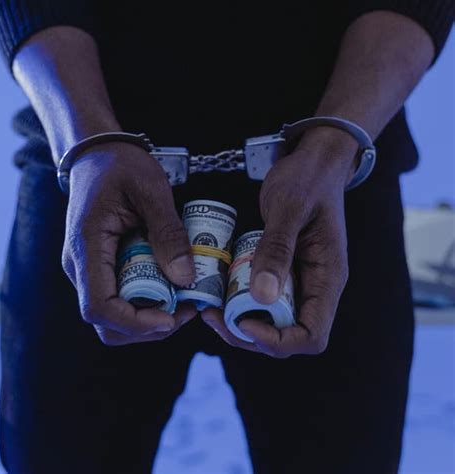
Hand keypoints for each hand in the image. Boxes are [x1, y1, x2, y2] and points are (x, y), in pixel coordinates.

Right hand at [62, 142, 196, 344]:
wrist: (98, 155)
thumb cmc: (121, 165)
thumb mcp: (152, 191)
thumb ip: (168, 233)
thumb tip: (185, 279)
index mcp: (87, 247)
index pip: (99, 306)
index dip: (136, 322)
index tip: (171, 318)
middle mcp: (80, 265)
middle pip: (106, 321)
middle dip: (147, 327)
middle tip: (185, 311)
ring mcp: (89, 268)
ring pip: (113, 316)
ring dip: (148, 318)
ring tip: (182, 301)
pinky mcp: (101, 267)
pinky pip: (119, 297)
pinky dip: (146, 303)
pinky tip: (171, 288)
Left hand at [202, 129, 355, 357]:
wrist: (316, 162)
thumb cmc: (308, 178)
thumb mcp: (289, 207)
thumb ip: (277, 249)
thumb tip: (261, 296)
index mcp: (328, 278)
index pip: (311, 336)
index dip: (277, 340)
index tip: (243, 321)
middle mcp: (316, 287)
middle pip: (287, 335)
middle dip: (249, 333)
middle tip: (214, 316)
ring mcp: (300, 281)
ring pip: (272, 320)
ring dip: (241, 321)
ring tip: (211, 307)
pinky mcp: (285, 271)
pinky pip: (264, 298)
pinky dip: (241, 302)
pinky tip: (219, 290)